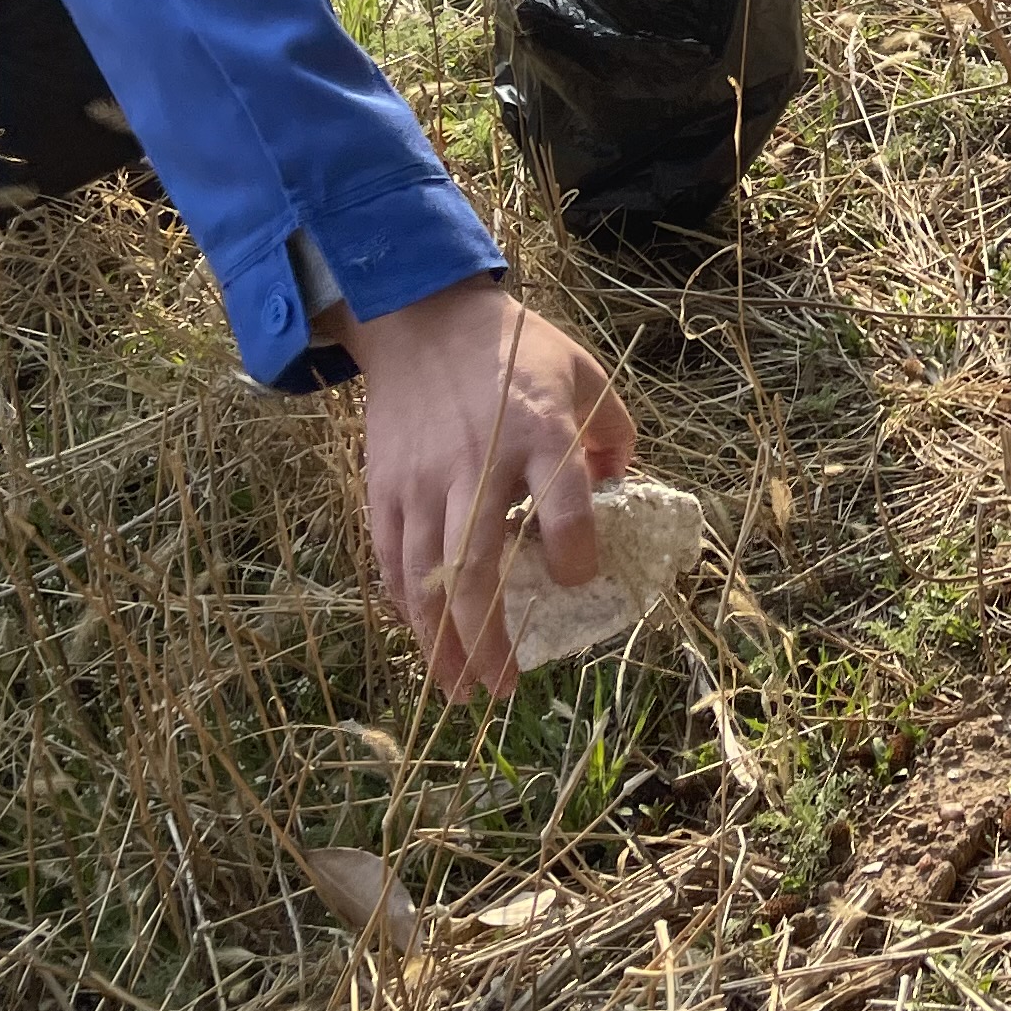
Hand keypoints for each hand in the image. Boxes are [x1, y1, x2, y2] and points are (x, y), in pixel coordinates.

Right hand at [332, 276, 636, 697]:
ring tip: (459, 690)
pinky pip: (393, 560)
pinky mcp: (387, 488)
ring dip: (441, 643)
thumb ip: (614, 432)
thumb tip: (624, 488)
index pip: (564, 505)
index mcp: (541, 431)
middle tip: (504, 688)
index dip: (576, 552)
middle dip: (489, 637)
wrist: (424, 320)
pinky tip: (426, 640)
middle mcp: (480, 463)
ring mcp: (425, 481)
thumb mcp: (584, 371)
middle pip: (479, 565)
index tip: (580, 582)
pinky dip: (407, 607)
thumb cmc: (516, 350)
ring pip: (427, 577)